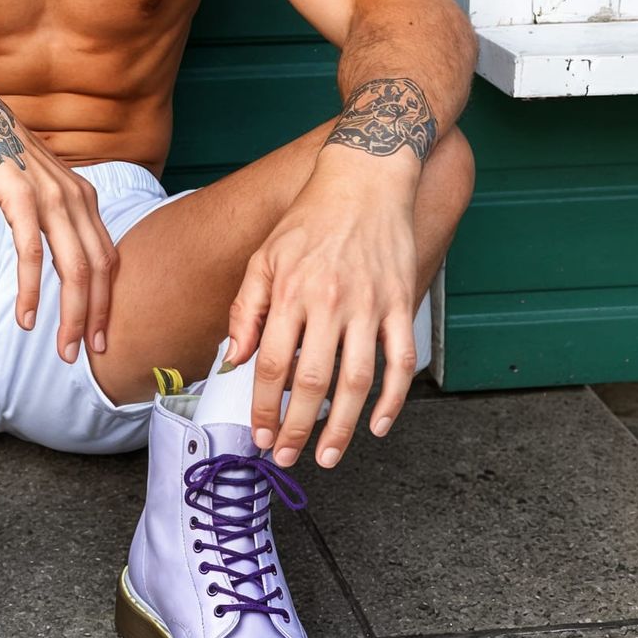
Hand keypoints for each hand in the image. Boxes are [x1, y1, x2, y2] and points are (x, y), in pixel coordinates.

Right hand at [0, 75, 117, 365]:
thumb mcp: (35, 185)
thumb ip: (52, 213)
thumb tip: (56, 249)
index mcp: (83, 197)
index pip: (107, 259)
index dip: (108, 302)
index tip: (100, 336)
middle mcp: (76, 197)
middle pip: (97, 270)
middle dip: (95, 318)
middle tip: (85, 355)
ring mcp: (51, 196)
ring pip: (72, 268)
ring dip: (70, 314)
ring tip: (62, 348)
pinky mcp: (20, 195)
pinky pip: (31, 253)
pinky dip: (32, 290)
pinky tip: (26, 317)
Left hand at [225, 162, 420, 468]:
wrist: (365, 179)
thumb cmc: (310, 218)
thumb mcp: (264, 257)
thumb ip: (247, 309)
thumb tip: (237, 359)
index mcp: (290, 292)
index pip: (272, 364)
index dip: (264, 407)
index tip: (260, 435)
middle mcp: (329, 302)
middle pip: (312, 381)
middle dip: (296, 428)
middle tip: (287, 457)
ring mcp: (369, 305)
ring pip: (357, 381)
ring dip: (343, 428)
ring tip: (327, 455)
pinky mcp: (400, 303)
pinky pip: (401, 361)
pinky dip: (393, 399)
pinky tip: (379, 425)